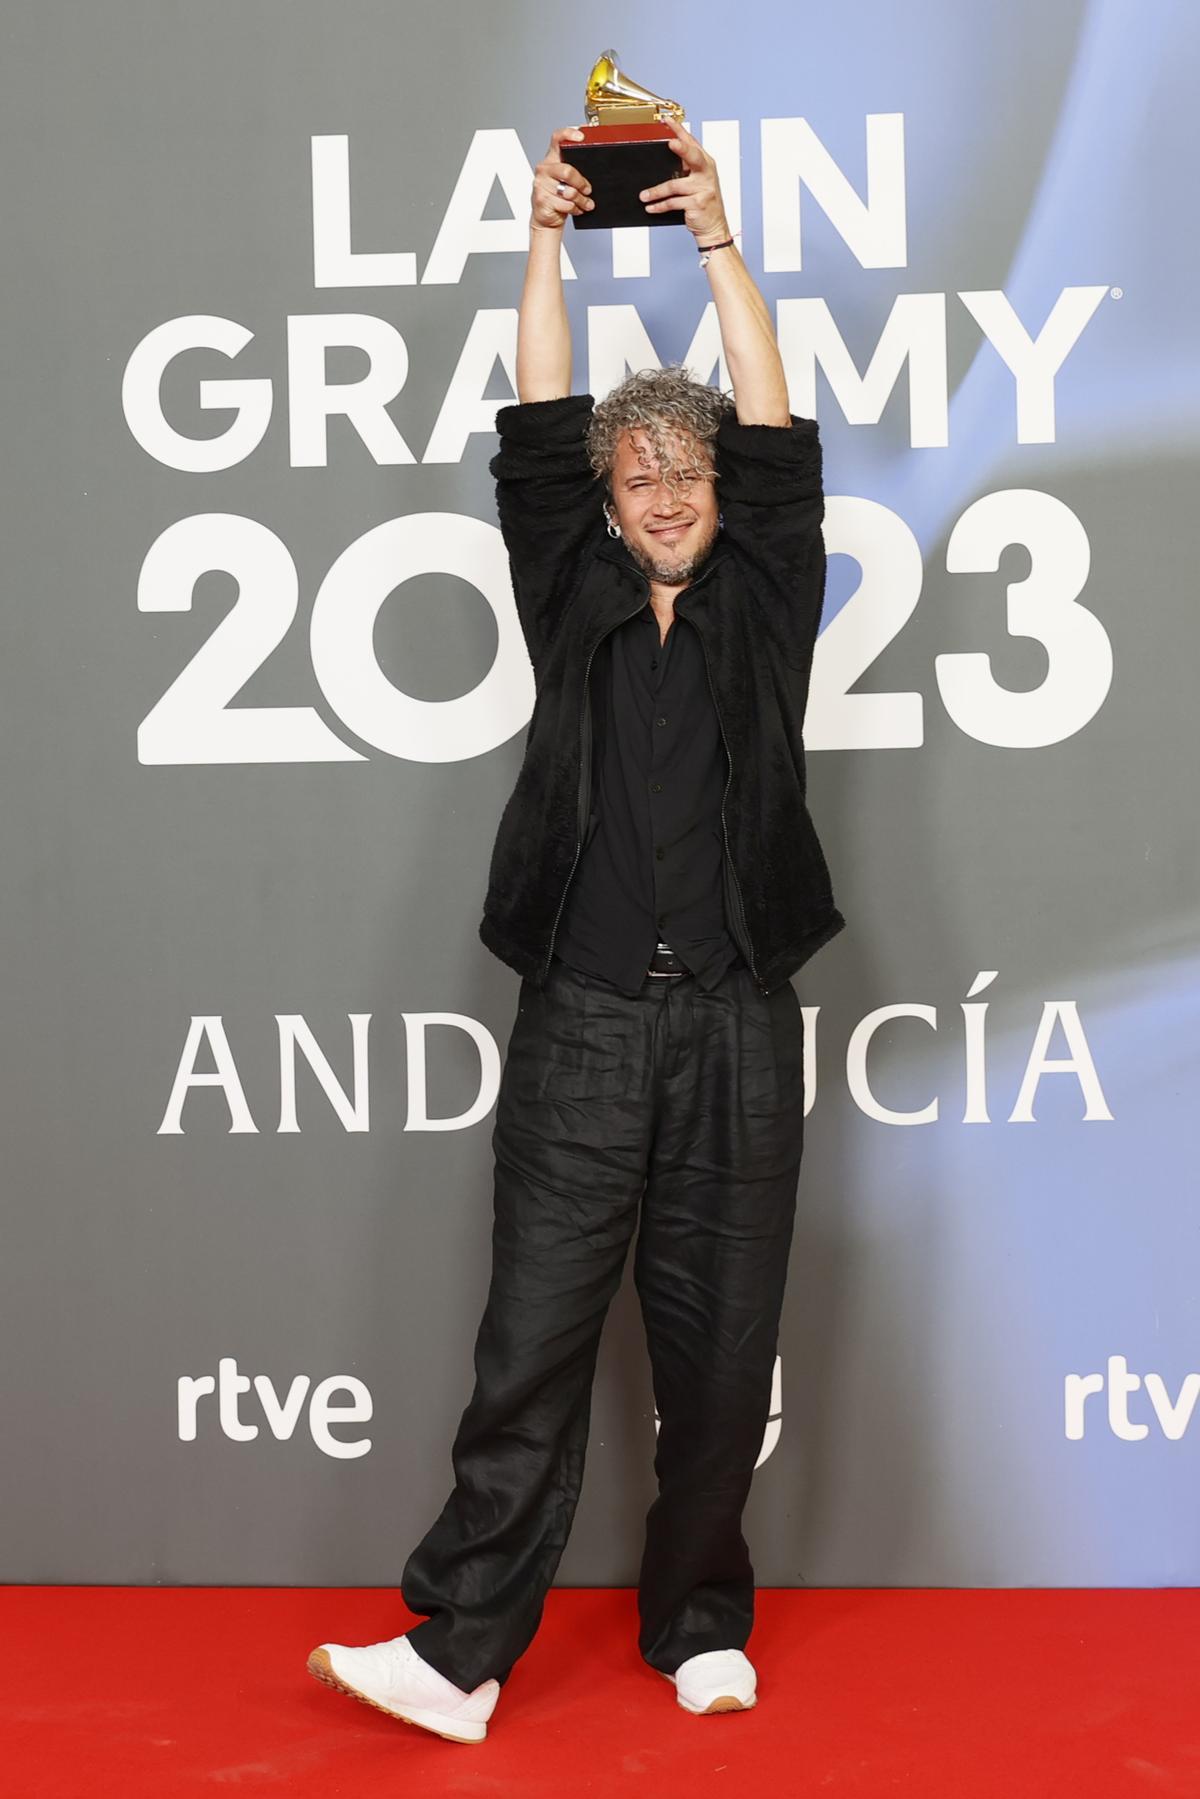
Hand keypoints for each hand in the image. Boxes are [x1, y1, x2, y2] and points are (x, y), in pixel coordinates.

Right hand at [531, 126, 595, 230]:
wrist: (545, 217)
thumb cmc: (558, 196)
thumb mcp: (567, 179)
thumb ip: (576, 168)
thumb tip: (598, 162)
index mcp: (552, 159)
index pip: (557, 139)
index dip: (569, 134)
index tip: (581, 137)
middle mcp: (545, 169)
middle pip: (568, 171)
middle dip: (581, 183)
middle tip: (587, 189)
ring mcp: (541, 185)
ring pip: (569, 191)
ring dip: (581, 200)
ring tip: (584, 203)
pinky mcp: (543, 200)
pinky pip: (567, 204)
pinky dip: (575, 209)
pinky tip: (575, 209)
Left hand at [639, 123, 729, 241]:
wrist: (714, 227)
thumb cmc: (703, 203)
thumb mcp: (698, 181)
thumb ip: (687, 167)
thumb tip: (669, 153)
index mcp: (705, 163)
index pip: (691, 142)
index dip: (679, 130)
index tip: (667, 120)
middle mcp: (706, 173)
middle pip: (692, 156)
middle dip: (681, 149)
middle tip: (670, 143)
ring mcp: (703, 189)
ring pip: (674, 185)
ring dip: (656, 191)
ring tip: (644, 196)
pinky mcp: (697, 204)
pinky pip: (673, 202)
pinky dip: (660, 206)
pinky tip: (651, 207)